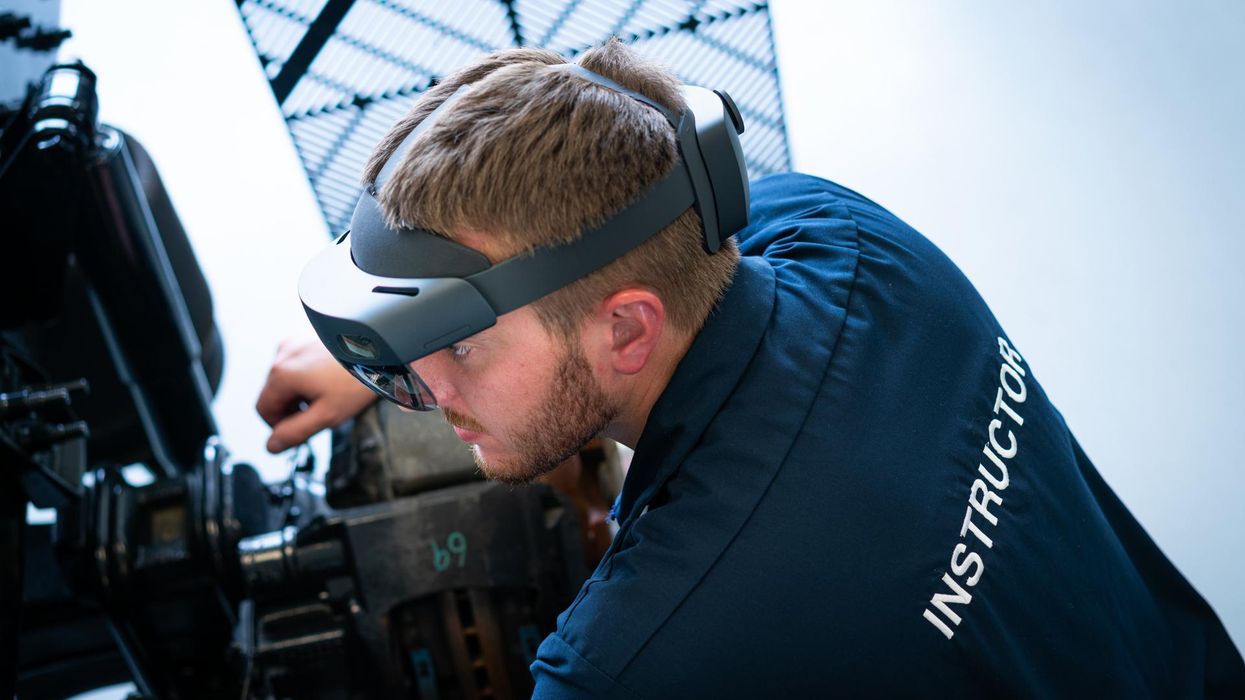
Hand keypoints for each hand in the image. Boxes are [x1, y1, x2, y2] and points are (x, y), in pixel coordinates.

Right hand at [256, 338, 377, 451]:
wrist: (383, 348)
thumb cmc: (357, 379)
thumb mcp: (327, 415)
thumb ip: (296, 432)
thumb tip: (272, 445)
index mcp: (282, 373)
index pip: (263, 409)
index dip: (280, 425)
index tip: (302, 429)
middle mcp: (284, 353)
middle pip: (274, 393)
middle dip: (293, 407)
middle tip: (322, 412)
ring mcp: (297, 342)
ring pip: (287, 378)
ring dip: (302, 392)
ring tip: (330, 395)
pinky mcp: (309, 336)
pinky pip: (299, 363)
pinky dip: (309, 376)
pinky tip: (332, 379)